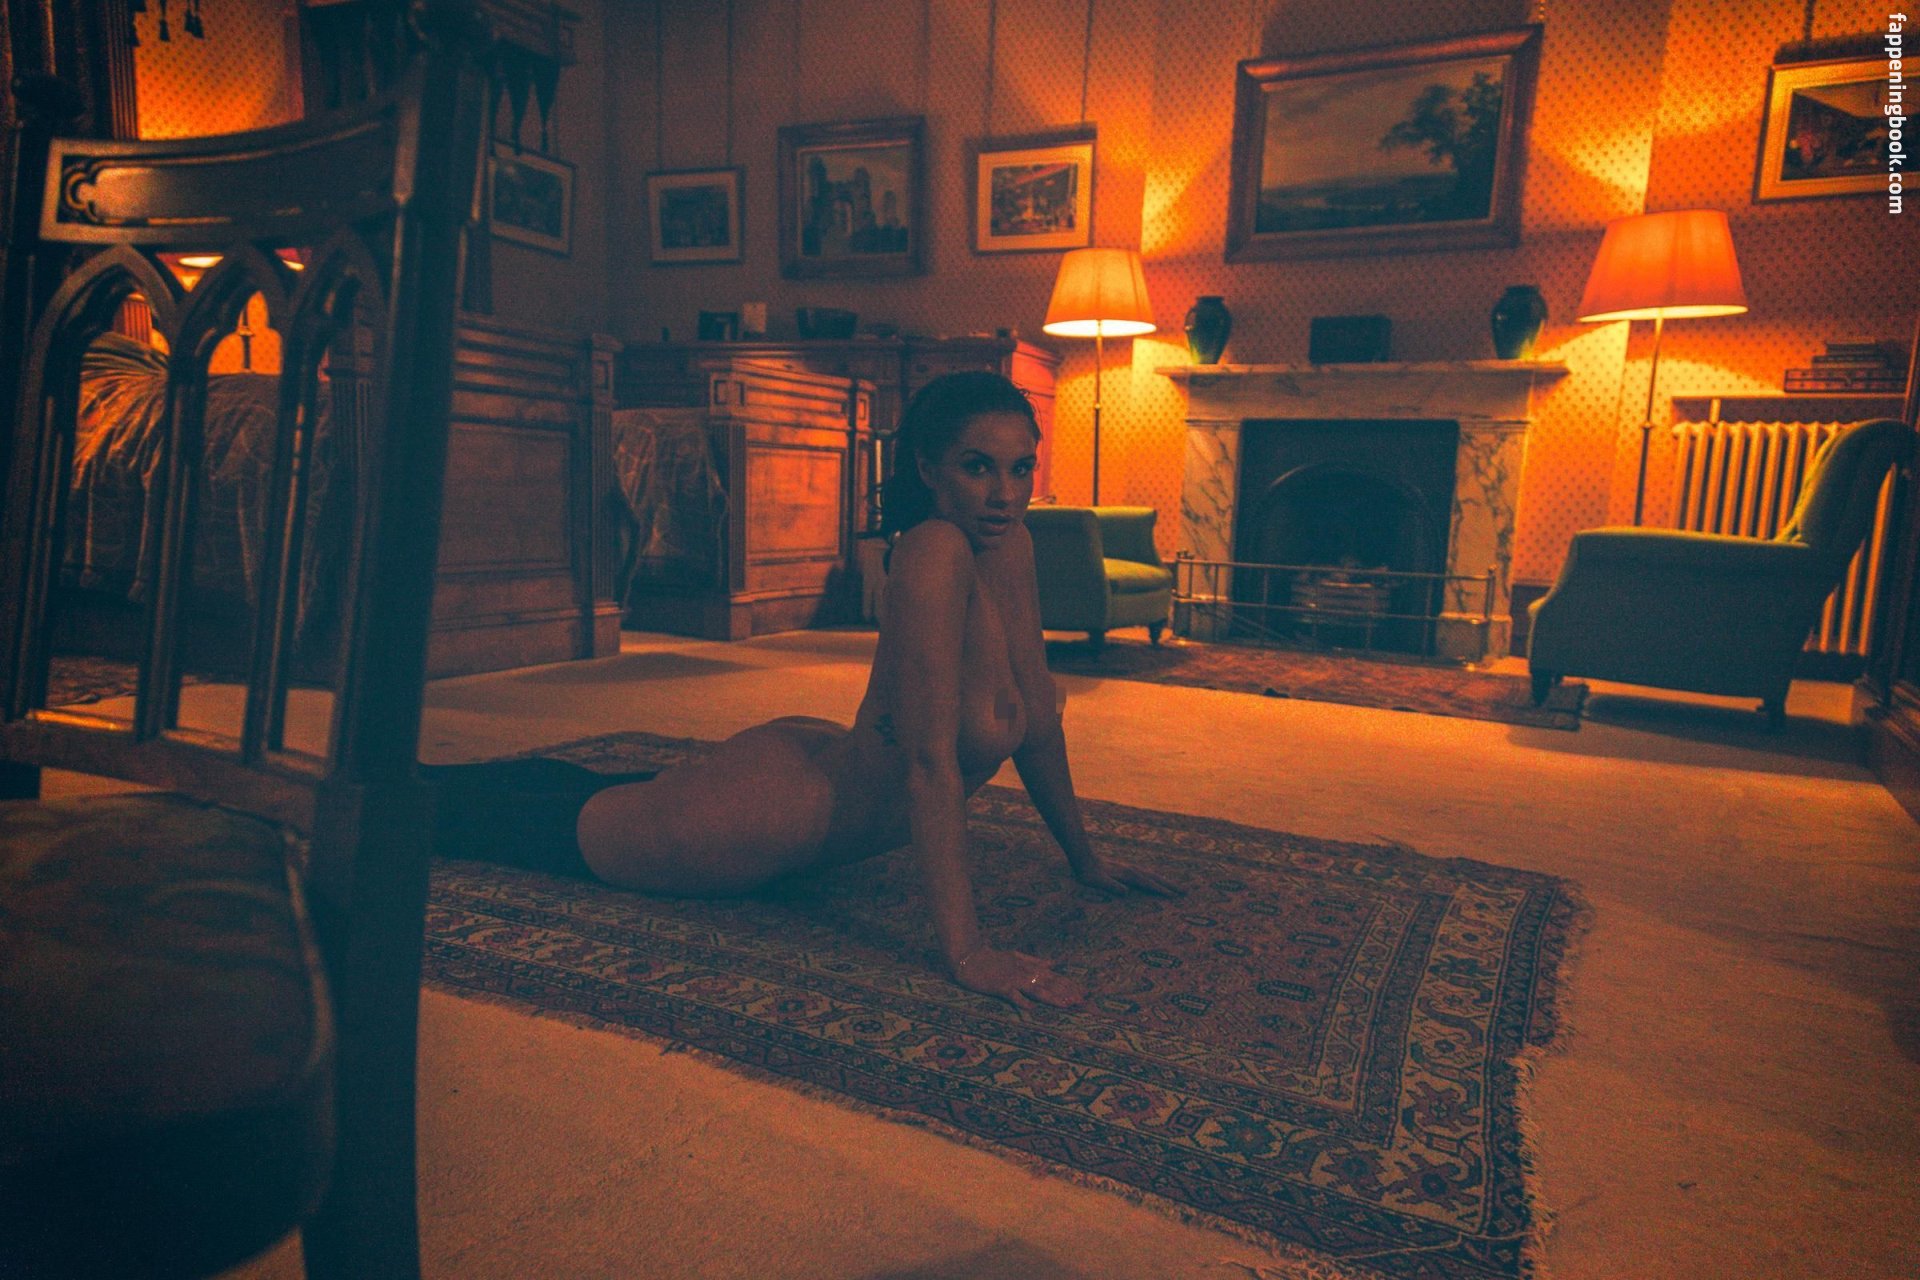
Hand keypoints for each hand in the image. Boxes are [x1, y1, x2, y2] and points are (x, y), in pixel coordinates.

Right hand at [951, 946, 1084, 1009]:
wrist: (969, 957)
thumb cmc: (992, 958)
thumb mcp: (1016, 956)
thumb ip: (1036, 961)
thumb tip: (1053, 963)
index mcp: (1029, 966)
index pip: (1054, 976)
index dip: (1070, 984)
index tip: (1084, 993)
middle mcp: (1024, 972)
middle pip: (1050, 983)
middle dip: (1066, 992)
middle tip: (1082, 1002)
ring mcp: (1013, 979)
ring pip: (1036, 989)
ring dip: (1051, 997)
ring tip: (1066, 1005)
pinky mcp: (1000, 987)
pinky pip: (1013, 995)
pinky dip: (1022, 1001)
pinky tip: (1031, 1009)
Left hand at [1073, 854, 1184, 897]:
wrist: (1082, 858)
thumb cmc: (1088, 873)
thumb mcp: (1098, 881)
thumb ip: (1111, 886)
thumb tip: (1125, 892)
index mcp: (1127, 874)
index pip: (1148, 883)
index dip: (1160, 890)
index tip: (1173, 897)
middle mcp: (1131, 870)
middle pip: (1155, 878)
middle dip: (1170, 885)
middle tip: (1185, 892)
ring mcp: (1129, 869)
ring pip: (1151, 875)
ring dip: (1164, 881)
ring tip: (1176, 887)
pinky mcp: (1125, 869)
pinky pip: (1145, 875)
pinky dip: (1154, 879)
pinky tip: (1156, 881)